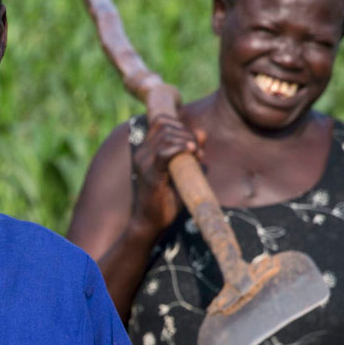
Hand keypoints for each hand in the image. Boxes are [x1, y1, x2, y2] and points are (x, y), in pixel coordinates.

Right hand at [128, 114, 200, 234]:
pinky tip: (192, 153)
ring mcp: (143, 161)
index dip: (181, 125)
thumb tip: (202, 132)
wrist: (151, 223)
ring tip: (197, 153)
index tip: (195, 143)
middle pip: (165, 125)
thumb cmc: (167, 200)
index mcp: (146, 149)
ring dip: (186, 140)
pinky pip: (164, 152)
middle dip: (187, 132)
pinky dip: (180, 148)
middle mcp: (142, 152)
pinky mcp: (149, 173)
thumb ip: (191, 151)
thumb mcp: (183, 171)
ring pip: (165, 135)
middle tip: (199, 150)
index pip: (161, 121)